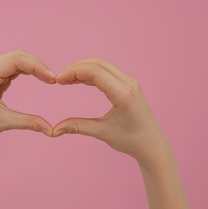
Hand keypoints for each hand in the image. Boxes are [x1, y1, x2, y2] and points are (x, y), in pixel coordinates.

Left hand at [0, 50, 54, 148]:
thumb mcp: (4, 123)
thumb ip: (29, 123)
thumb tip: (51, 130)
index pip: (17, 60)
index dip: (37, 67)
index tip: (52, 80)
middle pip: (18, 56)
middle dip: (37, 65)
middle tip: (53, 79)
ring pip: (17, 59)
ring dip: (33, 66)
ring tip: (48, 79)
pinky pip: (13, 67)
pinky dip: (27, 70)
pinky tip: (38, 78)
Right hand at [52, 58, 169, 162]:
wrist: (152, 145)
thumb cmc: (131, 141)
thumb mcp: (102, 132)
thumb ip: (77, 127)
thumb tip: (54, 130)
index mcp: (123, 94)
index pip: (94, 71)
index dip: (73, 72)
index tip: (58, 81)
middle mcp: (128, 83)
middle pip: (97, 63)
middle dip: (75, 68)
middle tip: (60, 79)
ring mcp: (130, 82)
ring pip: (102, 65)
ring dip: (83, 69)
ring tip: (66, 80)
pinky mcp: (129, 84)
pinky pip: (107, 72)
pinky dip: (91, 73)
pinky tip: (80, 81)